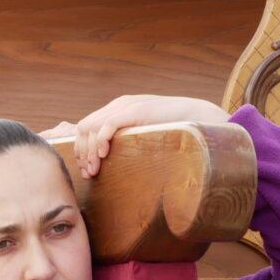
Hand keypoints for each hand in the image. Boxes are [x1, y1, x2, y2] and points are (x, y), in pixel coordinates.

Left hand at [70, 95, 229, 177]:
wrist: (198, 117)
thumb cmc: (173, 131)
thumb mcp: (143, 135)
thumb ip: (127, 142)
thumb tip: (110, 164)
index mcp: (117, 110)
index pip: (85, 127)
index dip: (81, 149)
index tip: (86, 170)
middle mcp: (118, 105)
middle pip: (83, 128)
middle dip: (82, 153)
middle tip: (89, 173)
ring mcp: (126, 106)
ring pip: (91, 127)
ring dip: (89, 151)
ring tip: (95, 169)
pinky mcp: (136, 110)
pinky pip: (108, 124)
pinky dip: (101, 140)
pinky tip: (104, 155)